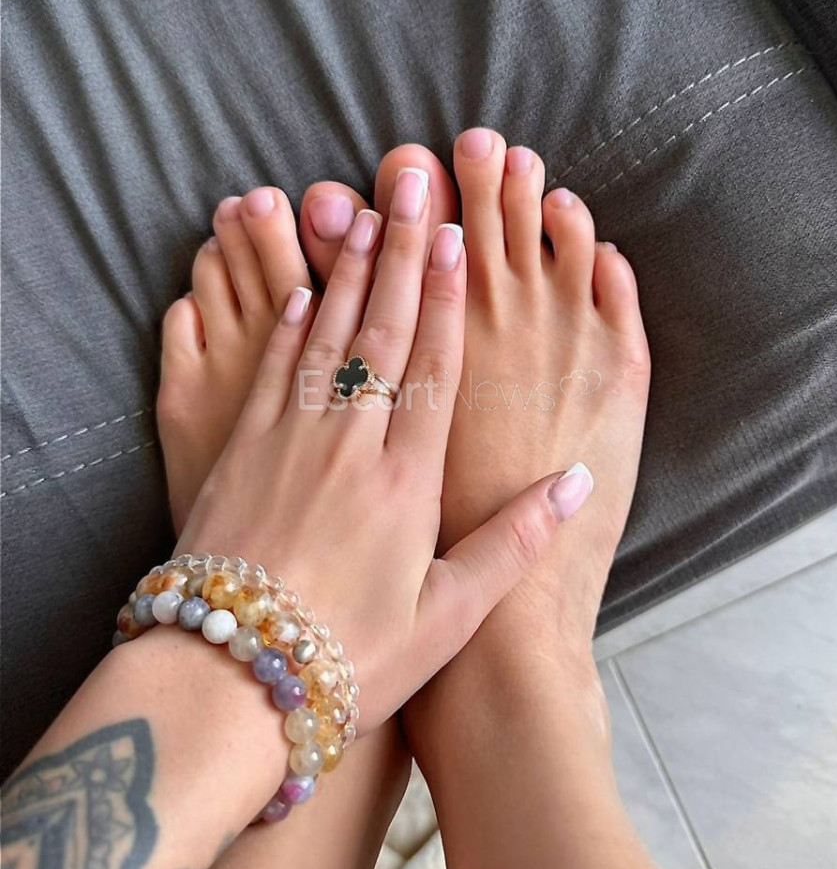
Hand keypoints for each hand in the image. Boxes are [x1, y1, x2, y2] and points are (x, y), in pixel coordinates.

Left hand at [177, 169, 591, 731]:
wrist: (227, 682)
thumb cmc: (348, 658)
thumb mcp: (448, 617)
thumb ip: (513, 543)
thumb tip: (577, 482)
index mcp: (406, 481)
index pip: (434, 368)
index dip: (446, 298)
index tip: (455, 238)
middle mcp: (348, 446)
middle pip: (380, 332)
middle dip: (399, 255)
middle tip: (410, 186)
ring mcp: (287, 444)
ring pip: (324, 337)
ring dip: (346, 272)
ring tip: (363, 214)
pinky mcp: (237, 456)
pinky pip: (270, 372)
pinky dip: (288, 324)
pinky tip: (299, 291)